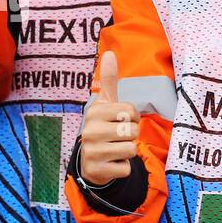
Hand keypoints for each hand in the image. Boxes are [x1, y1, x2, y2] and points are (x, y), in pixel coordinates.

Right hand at [79, 50, 139, 185]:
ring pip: (131, 149)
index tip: (121, 121)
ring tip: (115, 149)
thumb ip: (108, 80)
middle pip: (133, 131)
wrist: (89, 161)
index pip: (131, 111)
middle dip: (131, 136)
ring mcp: (92, 151)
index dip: (133, 118)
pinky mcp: (97, 170)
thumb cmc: (102, 127)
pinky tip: (111, 163)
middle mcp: (90, 131)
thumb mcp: (105, 105)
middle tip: (117, 137)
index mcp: (94, 112)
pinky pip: (125, 168)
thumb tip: (109, 53)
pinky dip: (122, 167)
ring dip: (128, 151)